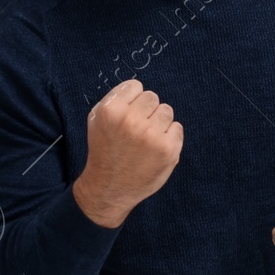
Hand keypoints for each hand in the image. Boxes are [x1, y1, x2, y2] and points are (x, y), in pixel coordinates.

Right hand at [73, 79, 182, 227]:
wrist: (109, 188)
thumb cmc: (104, 150)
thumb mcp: (97, 120)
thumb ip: (115, 100)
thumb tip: (139, 88)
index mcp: (111, 111)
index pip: (136, 86)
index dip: (132, 100)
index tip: (128, 114)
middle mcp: (131, 121)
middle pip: (153, 97)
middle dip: (146, 110)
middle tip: (137, 129)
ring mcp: (151, 136)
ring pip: (166, 110)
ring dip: (159, 122)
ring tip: (146, 139)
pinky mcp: (168, 150)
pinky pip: (177, 127)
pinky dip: (169, 136)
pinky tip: (155, 149)